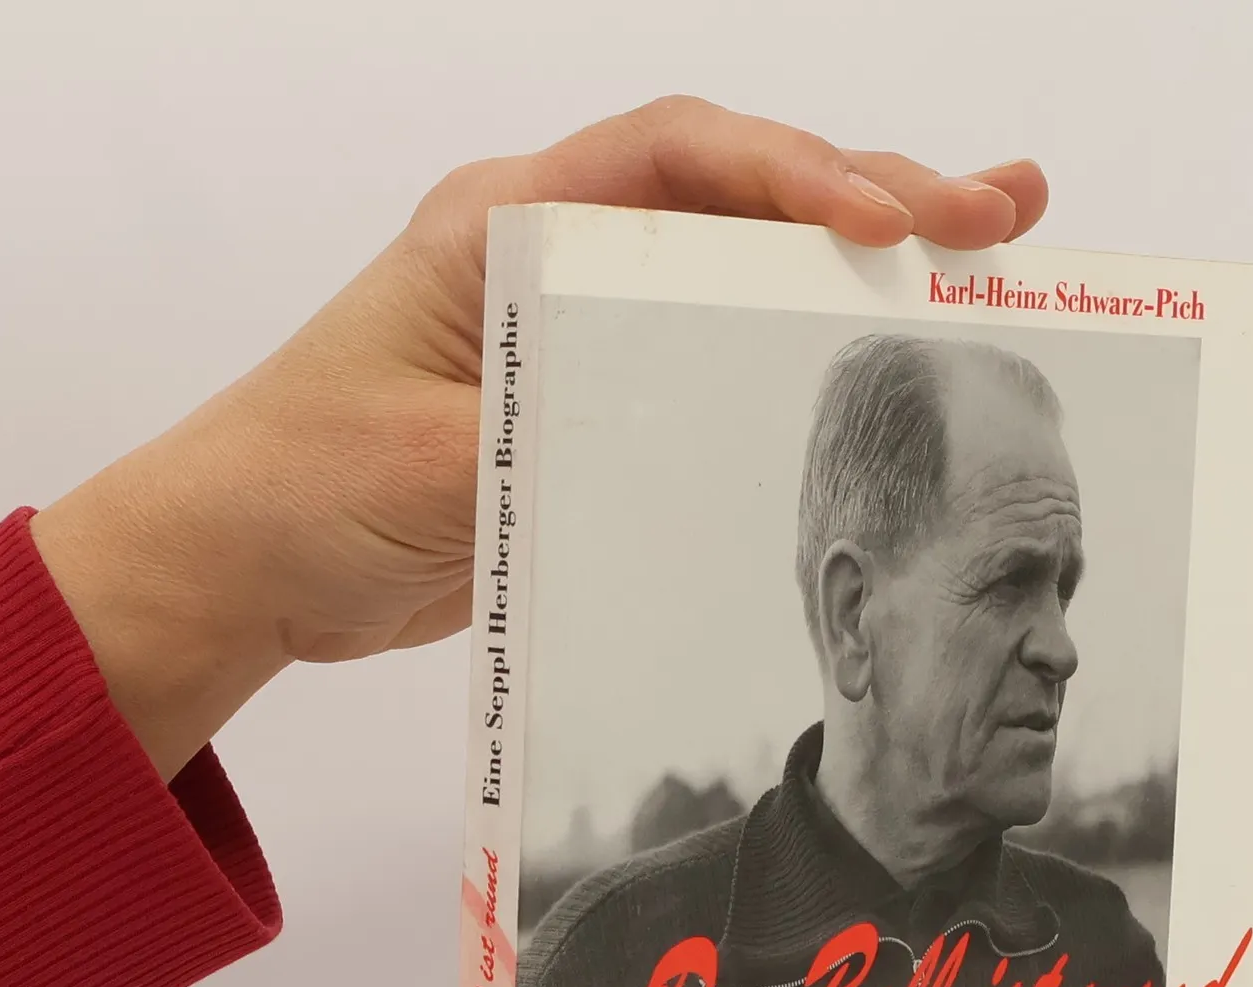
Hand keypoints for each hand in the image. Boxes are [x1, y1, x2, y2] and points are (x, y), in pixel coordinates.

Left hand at [30, 97, 1048, 779]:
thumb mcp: (425, 466)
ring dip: (862, 259)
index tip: (886, 219)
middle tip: (1004, 213)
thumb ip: (545, 435)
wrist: (249, 562)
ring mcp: (581, 322)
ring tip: (993, 249)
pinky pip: (718, 353)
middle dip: (874, 192)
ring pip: (744, 266)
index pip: (675, 159)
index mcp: (504, 223)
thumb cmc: (302, 487)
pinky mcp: (597, 398)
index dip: (792, 171)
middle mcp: (555, 250)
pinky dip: (805, 346)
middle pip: (737, 193)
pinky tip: (884, 354)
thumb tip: (662, 429)